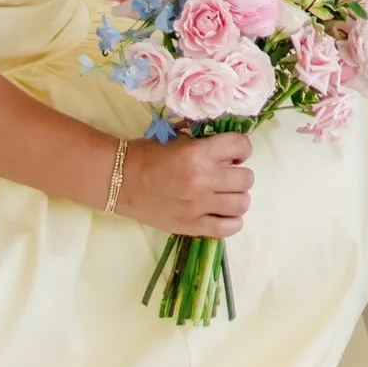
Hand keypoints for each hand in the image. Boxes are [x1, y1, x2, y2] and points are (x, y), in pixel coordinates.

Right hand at [123, 130, 251, 235]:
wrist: (120, 181)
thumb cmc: (148, 156)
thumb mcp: (178, 138)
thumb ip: (205, 142)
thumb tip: (229, 147)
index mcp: (198, 154)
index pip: (241, 146)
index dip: (241, 148)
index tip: (234, 153)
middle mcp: (202, 180)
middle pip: (246, 178)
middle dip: (240, 174)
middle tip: (227, 175)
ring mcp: (198, 206)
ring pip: (242, 204)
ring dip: (237, 197)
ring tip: (225, 195)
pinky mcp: (191, 226)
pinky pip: (228, 228)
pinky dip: (232, 221)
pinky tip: (222, 214)